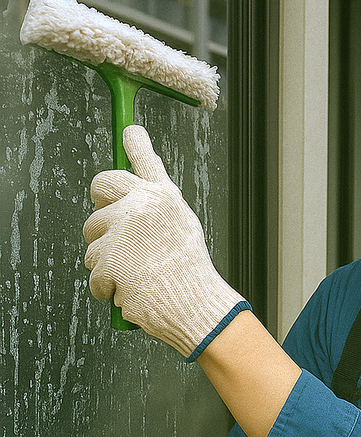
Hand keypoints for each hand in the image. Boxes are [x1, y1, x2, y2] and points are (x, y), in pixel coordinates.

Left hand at [83, 125, 245, 357]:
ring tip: (134, 272)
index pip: (145, 162)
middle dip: (100, 208)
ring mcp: (123, 232)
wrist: (194, 304)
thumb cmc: (189, 271)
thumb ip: (157, 208)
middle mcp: (142, 206)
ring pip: (92, 238)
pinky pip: (93, 272)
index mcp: (163, 198)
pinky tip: (129, 289)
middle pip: (101, 187)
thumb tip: (135, 197)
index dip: (136, 144)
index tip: (131, 132)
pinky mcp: (110, 261)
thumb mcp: (181, 227)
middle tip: (113, 230)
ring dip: (104, 259)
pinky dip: (106, 286)